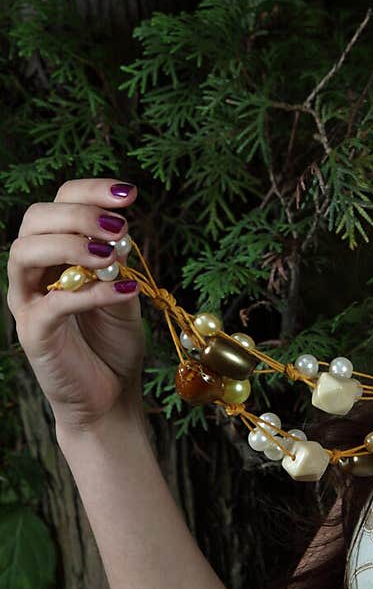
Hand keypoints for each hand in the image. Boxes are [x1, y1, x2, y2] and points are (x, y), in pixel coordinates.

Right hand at [6, 177, 144, 434]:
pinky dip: (89, 291)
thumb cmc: (112, 344)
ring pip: (25, 252)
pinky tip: (123, 288)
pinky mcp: (33, 332)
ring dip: (71, 245)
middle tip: (120, 228)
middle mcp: (34, 272)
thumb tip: (121, 233)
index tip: (130, 195)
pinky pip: (52, 302)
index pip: (59, 204)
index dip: (90, 191)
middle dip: (79, 214)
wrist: (109, 397)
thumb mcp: (125, 294)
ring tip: (113, 255)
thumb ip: (119, 264)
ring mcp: (27, 301)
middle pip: (35, 219)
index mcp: (56, 254)